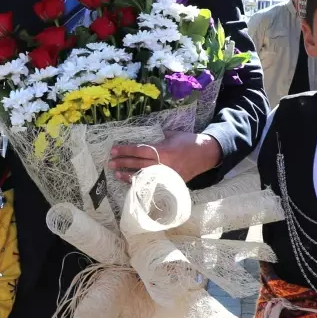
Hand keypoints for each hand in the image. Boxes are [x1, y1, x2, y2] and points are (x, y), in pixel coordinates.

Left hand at [108, 131, 222, 183]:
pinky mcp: (170, 182)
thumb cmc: (189, 142)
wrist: (206, 155)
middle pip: (138, 164)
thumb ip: (158, 136)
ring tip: (116, 174)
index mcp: (163, 150)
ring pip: (144, 176)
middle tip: (110, 163)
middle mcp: (163, 164)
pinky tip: (131, 182)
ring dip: (128, 175)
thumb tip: (145, 134)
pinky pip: (152, 183)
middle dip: (123, 163)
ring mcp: (166, 175)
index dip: (126, 151)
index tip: (114, 150)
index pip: (139, 151)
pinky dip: (141, 183)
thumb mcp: (173, 134)